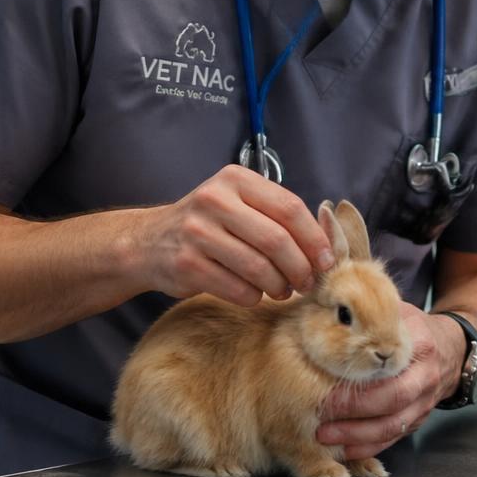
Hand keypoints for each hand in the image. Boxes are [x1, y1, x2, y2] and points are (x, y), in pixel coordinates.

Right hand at [136, 164, 334, 305]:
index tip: (327, 260)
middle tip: (308, 282)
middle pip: (277, 240)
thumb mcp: (239, 203)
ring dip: (279, 286)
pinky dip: (253, 297)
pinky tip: (254, 294)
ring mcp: (197, 232)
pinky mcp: (186, 264)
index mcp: (236, 179)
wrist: (149, 242)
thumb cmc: (208, 224)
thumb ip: (277, 215)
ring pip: (258, 268)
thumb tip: (327, 245)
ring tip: (282, 289)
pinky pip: (237, 288)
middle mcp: (215, 199)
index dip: (314, 238)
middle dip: (300, 268)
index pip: (289, 208)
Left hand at [316, 304, 465, 459]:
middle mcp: (425, 376)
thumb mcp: (400, 312)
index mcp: (419, 344)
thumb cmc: (415, 328)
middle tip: (320, 415)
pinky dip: (368, 447)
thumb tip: (333, 303)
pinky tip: (344, 448)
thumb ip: (373, 313)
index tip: (325, 384)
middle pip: (391, 400)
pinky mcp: (419, 419)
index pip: (389, 366)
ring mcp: (425, 402)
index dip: (358, 381)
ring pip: (393, 426)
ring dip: (356, 436)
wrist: (453, 349)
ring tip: (324, 436)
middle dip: (353, 412)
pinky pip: (394, 438)